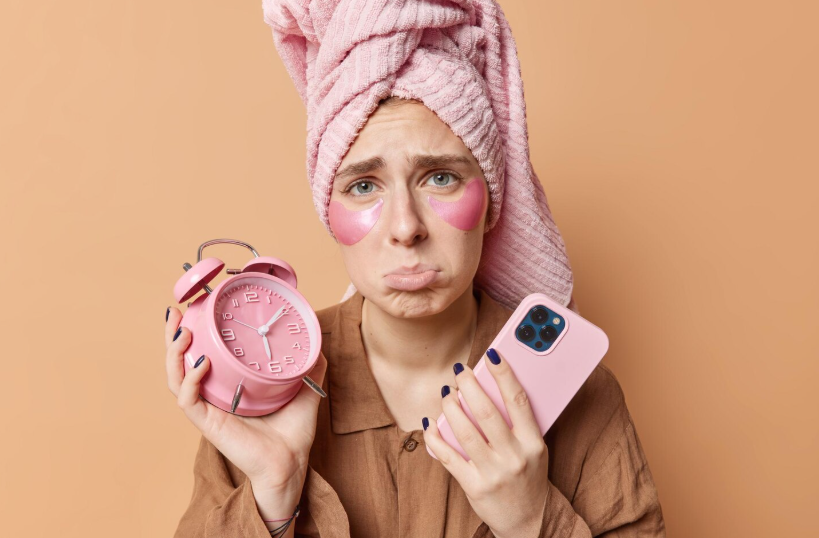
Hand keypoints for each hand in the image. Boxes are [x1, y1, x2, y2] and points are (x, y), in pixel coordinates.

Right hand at [165, 307, 326, 513]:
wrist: (293, 461)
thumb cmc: (293, 430)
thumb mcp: (303, 386)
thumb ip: (308, 362)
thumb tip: (314, 336)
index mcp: (228, 384)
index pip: (201, 353)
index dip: (193, 331)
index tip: (193, 307)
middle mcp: (212, 394)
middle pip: (181, 361)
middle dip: (173, 336)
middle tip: (175, 312)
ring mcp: (208, 409)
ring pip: (177, 378)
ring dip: (175, 353)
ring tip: (183, 331)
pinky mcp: (208, 424)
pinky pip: (188, 400)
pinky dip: (191, 379)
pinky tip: (202, 363)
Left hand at [422, 349, 549, 537]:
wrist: (528, 520)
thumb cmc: (528, 475)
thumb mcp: (534, 448)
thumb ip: (519, 422)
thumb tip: (492, 386)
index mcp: (533, 443)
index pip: (518, 400)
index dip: (504, 374)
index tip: (492, 354)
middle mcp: (514, 457)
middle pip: (486, 412)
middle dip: (469, 386)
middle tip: (460, 372)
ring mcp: (493, 472)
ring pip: (464, 430)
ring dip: (450, 407)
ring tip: (447, 394)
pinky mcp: (474, 486)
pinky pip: (447, 455)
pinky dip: (435, 437)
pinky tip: (431, 423)